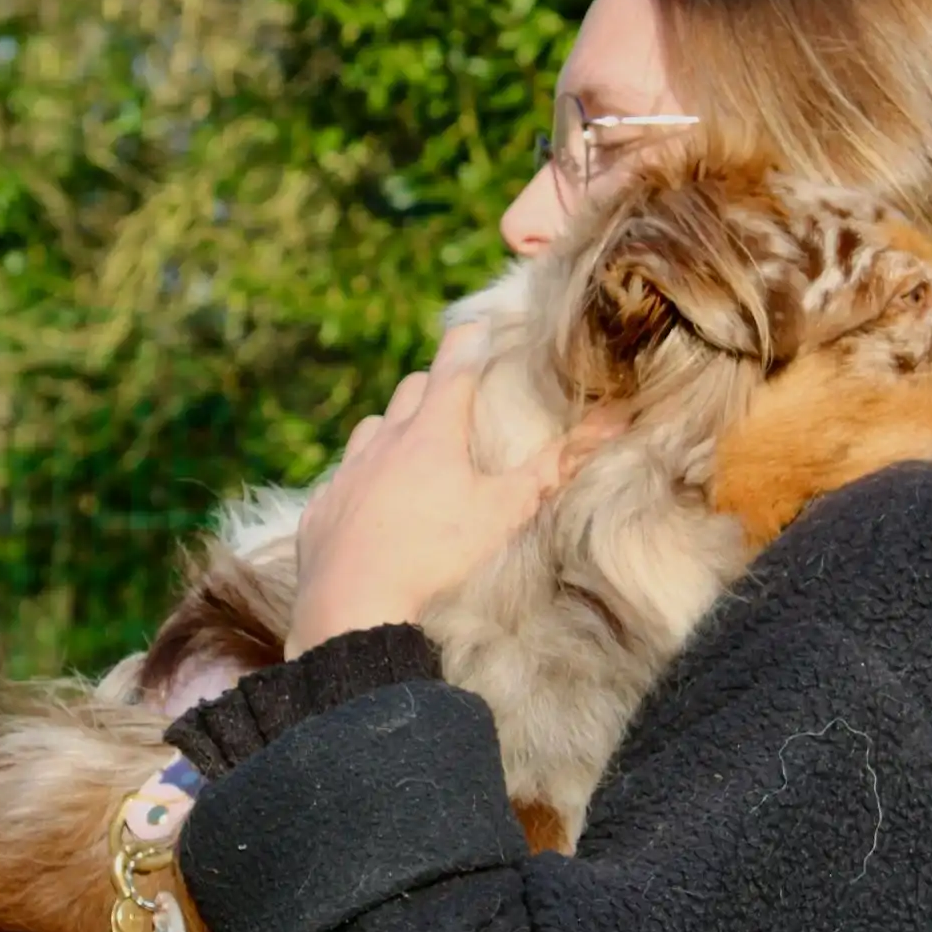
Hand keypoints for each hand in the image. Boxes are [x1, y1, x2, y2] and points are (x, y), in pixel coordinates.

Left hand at [285, 323, 623, 657]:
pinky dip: (361, 480)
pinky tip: (371, 504)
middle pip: (408, 391)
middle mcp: (383, 442)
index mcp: (430, 433)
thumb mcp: (505, 511)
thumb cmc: (438, 553)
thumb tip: (610, 422)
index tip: (476, 325)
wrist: (354, 606)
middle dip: (432, 386)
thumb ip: (554, 467)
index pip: (453, 368)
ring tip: (409, 451)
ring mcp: (347, 473)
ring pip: (371, 430)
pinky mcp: (321, 508)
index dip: (467, 342)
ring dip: (391, 430)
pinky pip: (343, 479)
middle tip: (454, 397)